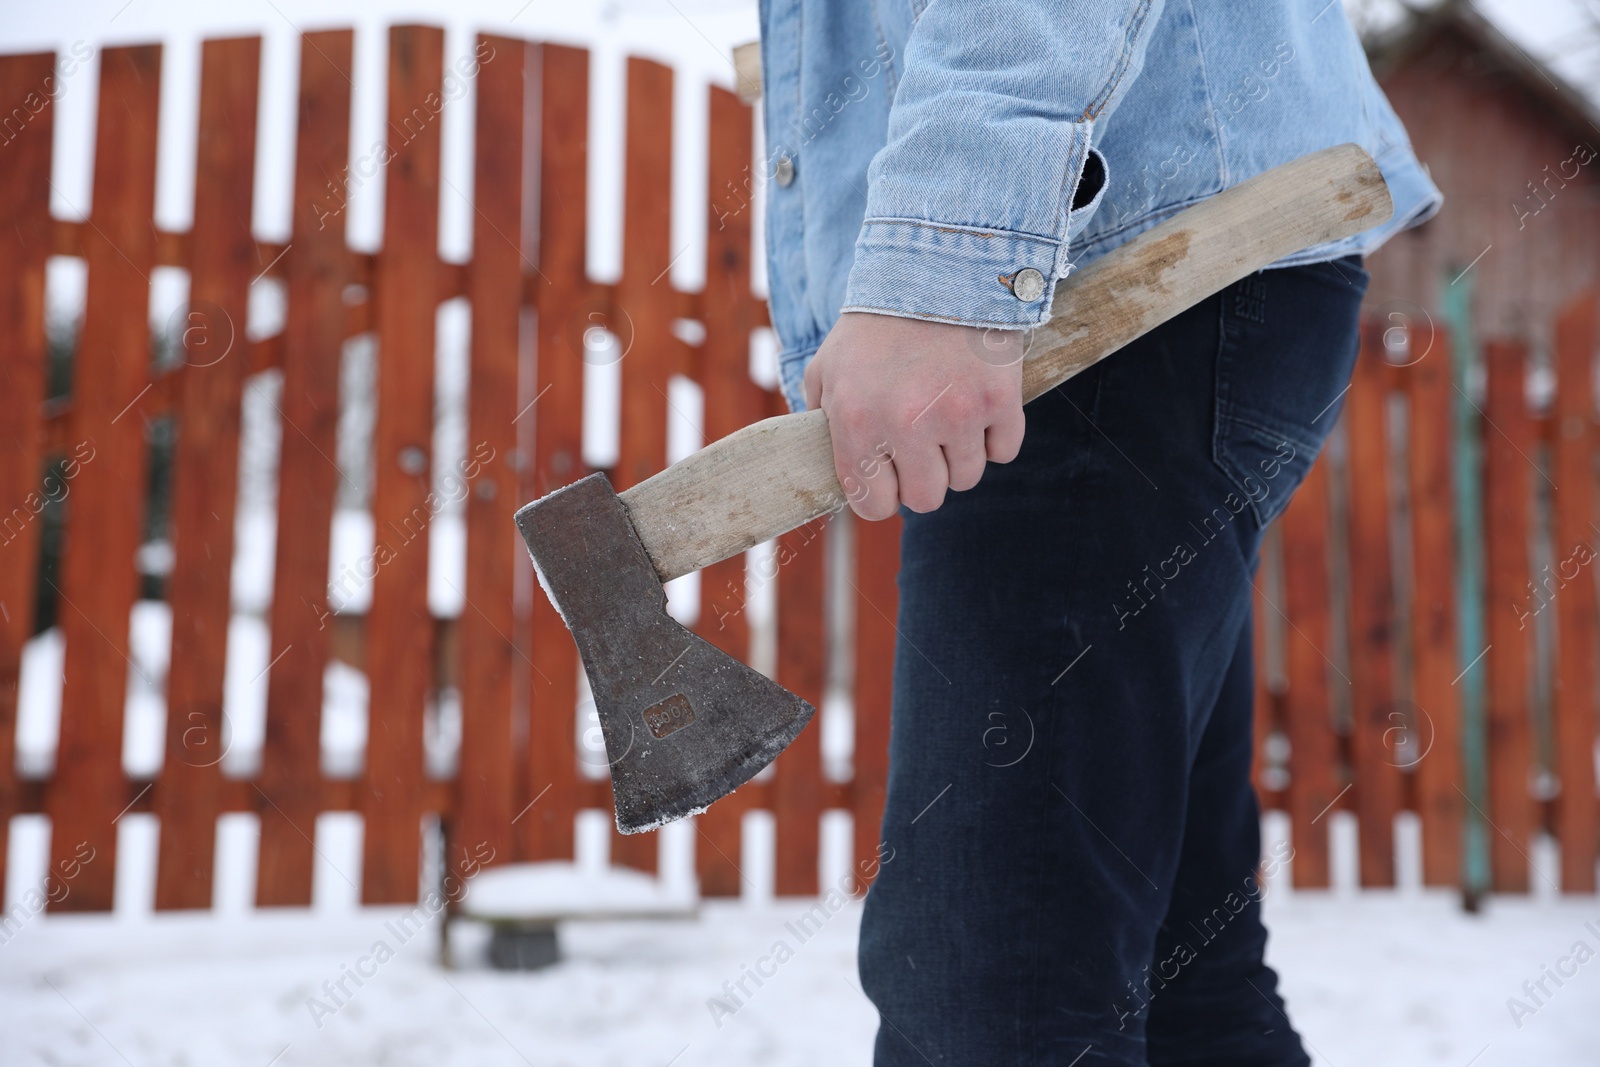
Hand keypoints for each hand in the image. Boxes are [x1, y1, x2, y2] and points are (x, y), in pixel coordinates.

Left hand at [804, 311, 1025, 520]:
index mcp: (857, 423)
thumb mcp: (827, 369)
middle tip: (922, 443)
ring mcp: (957, 414)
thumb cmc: (875, 325)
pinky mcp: (999, 400)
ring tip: (948, 414)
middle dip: (924, 477)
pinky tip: (978, 406)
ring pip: (967, 478)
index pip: (874, 506)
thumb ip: (821, 421)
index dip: (883, 494)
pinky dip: (994, 436)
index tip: (890, 474)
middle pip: (926, 500)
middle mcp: (906, 425)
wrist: (935, 268)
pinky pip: (1004, 452)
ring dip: (959, 455)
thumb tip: (827, 463)